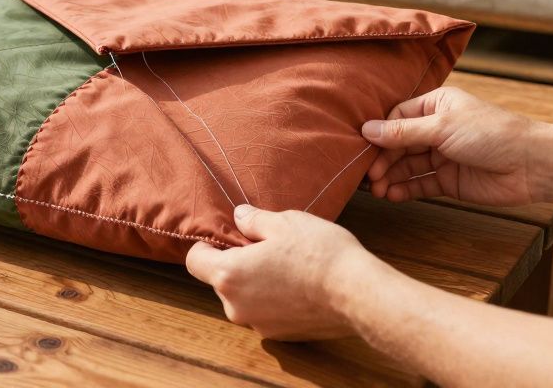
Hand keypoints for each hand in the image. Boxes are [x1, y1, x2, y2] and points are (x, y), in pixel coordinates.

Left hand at [185, 205, 373, 340]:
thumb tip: (239, 216)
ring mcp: (258, 324)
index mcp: (229, 275)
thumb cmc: (319, 253)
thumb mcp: (285, 222)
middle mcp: (236, 306)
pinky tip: (300, 285)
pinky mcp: (280, 336)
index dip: (206, 245)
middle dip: (237, 263)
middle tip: (267, 247)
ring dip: (257, 283)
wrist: (357, 293)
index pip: (195, 261)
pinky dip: (275, 300)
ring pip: (245, 297)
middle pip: (221, 280)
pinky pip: (266, 312)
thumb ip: (254, 220)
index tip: (226, 237)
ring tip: (288, 265)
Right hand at [361, 87, 545, 206]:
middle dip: (382, 159)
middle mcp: (437, 129)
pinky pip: (420, 183)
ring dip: (391, 177)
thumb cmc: (492, 133)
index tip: (362, 149)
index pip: (397, 117)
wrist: (532, 165)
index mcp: (436, 105)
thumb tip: (366, 130)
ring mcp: (443, 155)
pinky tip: (392, 195)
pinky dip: (405, 189)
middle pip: (399, 143)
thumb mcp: (442, 127)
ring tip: (376, 190)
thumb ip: (403, 132)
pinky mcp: (449, 180)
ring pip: (407, 165)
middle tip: (368, 176)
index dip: (379, 133)